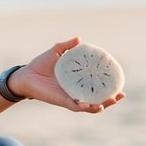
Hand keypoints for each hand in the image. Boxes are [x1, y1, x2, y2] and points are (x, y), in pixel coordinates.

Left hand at [9, 38, 124, 112]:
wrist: (26, 75)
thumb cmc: (40, 64)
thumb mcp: (56, 52)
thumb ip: (68, 46)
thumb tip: (80, 39)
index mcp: (77, 81)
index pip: (96, 86)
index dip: (108, 86)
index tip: (119, 83)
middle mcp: (76, 92)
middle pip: (97, 99)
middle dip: (110, 99)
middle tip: (120, 95)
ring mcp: (69, 97)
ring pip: (89, 106)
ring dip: (100, 105)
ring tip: (110, 101)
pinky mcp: (61, 101)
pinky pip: (75, 106)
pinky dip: (84, 106)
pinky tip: (91, 105)